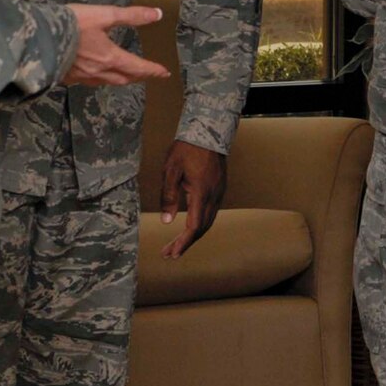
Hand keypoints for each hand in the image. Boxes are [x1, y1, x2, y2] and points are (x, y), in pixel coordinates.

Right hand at [63, 5, 171, 86]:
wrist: (39, 37)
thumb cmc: (72, 24)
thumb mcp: (104, 15)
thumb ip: (132, 16)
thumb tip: (157, 14)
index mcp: (110, 58)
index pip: (138, 67)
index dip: (152, 70)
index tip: (164, 73)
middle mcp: (99, 71)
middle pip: (124, 78)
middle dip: (138, 76)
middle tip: (149, 75)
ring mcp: (82, 77)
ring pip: (108, 82)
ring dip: (121, 79)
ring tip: (127, 75)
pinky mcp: (68, 76)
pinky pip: (90, 82)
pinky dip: (101, 79)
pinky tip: (96, 74)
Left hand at [158, 140, 226, 255]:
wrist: (208, 131)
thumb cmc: (186, 148)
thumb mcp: (171, 170)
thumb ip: (169, 196)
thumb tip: (166, 221)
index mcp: (201, 193)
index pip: (194, 226)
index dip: (183, 242)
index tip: (172, 253)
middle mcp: (214, 196)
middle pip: (203, 228)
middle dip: (186, 243)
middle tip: (169, 254)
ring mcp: (219, 192)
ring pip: (209, 221)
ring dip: (193, 235)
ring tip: (177, 244)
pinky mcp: (219, 188)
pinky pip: (212, 212)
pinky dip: (201, 224)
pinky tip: (190, 226)